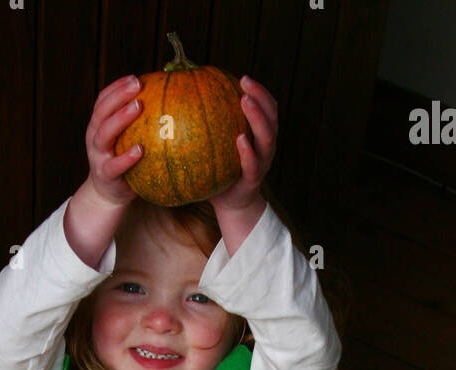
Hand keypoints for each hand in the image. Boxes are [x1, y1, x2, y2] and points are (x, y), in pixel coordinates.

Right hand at [84, 75, 144, 207]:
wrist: (107, 196)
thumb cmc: (122, 162)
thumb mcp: (124, 140)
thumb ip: (137, 124)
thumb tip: (167, 102)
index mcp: (98, 126)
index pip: (103, 100)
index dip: (116, 87)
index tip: (134, 77)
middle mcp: (94, 138)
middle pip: (102, 112)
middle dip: (118, 95)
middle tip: (137, 84)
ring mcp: (98, 157)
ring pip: (104, 134)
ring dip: (120, 118)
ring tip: (138, 106)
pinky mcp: (105, 175)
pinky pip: (115, 165)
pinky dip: (126, 157)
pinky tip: (140, 149)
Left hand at [210, 76, 277, 213]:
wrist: (230, 205)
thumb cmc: (220, 171)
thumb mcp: (218, 145)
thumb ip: (212, 124)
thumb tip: (184, 99)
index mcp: (260, 135)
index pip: (267, 108)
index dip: (260, 91)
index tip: (243, 78)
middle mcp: (265, 147)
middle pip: (271, 117)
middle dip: (260, 96)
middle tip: (244, 82)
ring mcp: (261, 163)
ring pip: (266, 137)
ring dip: (257, 116)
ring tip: (244, 100)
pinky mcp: (253, 180)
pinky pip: (252, 164)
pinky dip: (248, 151)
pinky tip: (240, 139)